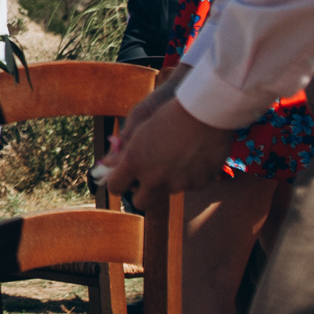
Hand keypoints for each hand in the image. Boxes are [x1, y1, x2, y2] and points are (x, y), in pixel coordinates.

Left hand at [94, 82, 230, 201]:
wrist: (206, 110)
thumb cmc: (168, 114)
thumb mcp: (140, 129)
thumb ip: (124, 151)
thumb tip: (107, 163)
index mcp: (134, 163)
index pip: (115, 187)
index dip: (117, 183)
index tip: (122, 179)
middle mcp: (154, 178)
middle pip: (141, 203)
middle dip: (142, 194)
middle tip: (147, 181)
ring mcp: (178, 184)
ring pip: (169, 190)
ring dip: (170, 180)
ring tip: (178, 154)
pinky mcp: (199, 184)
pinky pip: (191, 185)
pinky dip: (192, 174)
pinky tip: (196, 154)